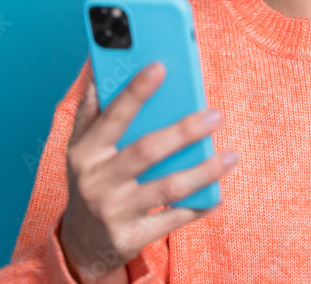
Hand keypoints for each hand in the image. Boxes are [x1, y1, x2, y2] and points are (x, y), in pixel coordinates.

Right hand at [58, 62, 237, 283]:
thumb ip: (92, 111)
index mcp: (85, 152)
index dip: (135, 91)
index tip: (160, 67)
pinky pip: (173, 220)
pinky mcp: (130, 238)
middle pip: (147, 151)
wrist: (81, 243)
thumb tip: (101, 68)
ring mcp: (113, 211)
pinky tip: (218, 194)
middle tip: (215, 115)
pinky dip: (199, 206)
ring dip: (203, 171)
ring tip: (230, 156)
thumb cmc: (90, 180)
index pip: (113, 117)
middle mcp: (96, 181)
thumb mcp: (82, 148)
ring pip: (167, 187)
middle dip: (185, 131)